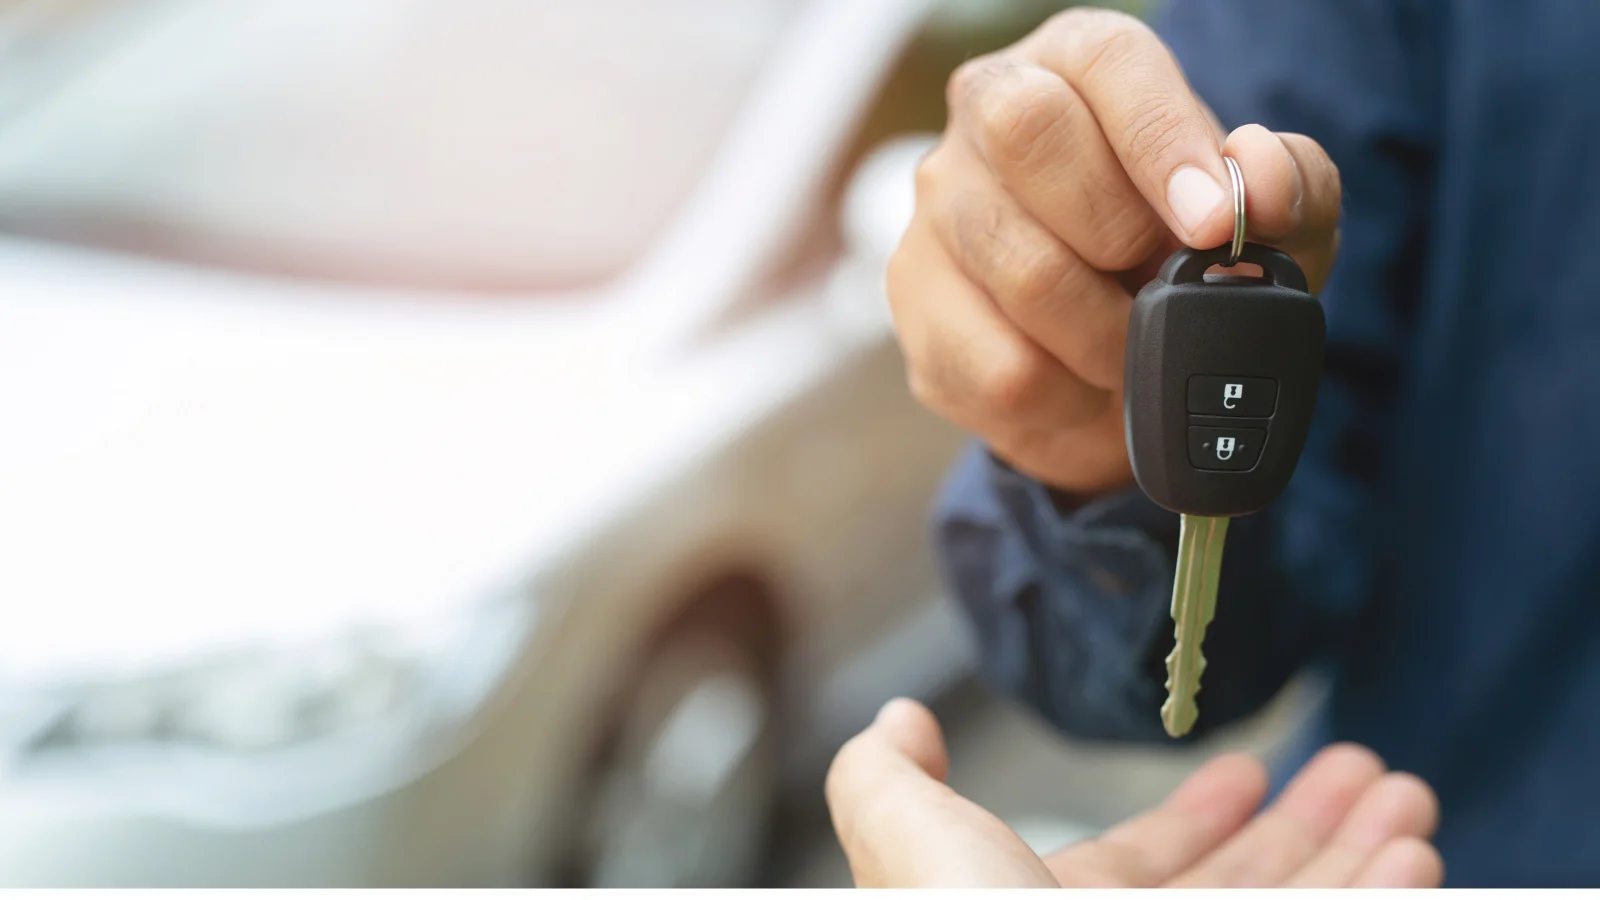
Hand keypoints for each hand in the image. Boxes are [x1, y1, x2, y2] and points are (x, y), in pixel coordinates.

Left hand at [825, 698, 1442, 887]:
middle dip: (1305, 828)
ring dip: (1360, 855)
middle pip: (1240, 892)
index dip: (1196, 818)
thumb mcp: (910, 845)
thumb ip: (888, 781)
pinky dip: (1382, 898)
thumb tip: (901, 719)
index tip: (1247, 771)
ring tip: (1405, 797)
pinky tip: (1414, 861)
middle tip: (1362, 770)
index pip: (1138, 868)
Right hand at [886, 8, 1340, 493]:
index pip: (1106, 60)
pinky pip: (1000, 368)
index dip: (1162, 139)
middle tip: (1160, 284)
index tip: (1212, 222)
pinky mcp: (915, 301)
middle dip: (1117, 229)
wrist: (1117, 373)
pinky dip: (1068, 398)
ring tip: (1132, 348)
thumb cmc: (1187, 266)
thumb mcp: (1273, 227)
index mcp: (1078, 63)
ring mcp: (938, 206)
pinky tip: (1081, 384)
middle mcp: (988, 112)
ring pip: (1019, 267)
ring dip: (1106, 336)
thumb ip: (1292, 187)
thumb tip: (1261, 179)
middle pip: (1026, 130)